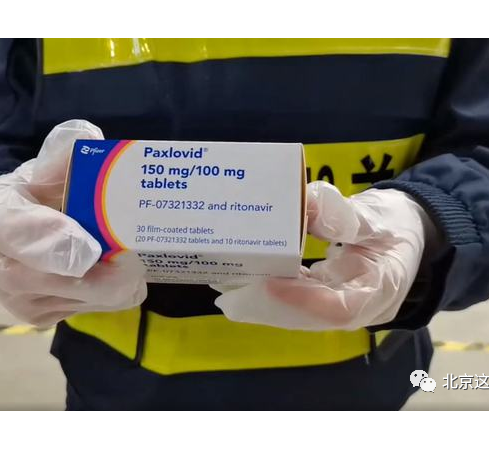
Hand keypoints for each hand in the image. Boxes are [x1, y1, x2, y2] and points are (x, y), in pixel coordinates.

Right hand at [0, 120, 147, 325]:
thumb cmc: (27, 198)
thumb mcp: (39, 170)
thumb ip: (61, 156)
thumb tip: (89, 140)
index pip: (19, 233)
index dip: (58, 242)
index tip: (94, 248)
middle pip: (58, 281)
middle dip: (106, 273)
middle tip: (137, 254)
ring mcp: (18, 301)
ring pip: (85, 300)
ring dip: (116, 281)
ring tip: (128, 256)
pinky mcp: (41, 318)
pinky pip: (93, 310)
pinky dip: (113, 293)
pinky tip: (114, 271)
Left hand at [214, 181, 431, 330]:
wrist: (407, 232)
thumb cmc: (396, 223)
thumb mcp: (377, 214)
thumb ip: (344, 214)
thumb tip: (304, 203)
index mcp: (381, 290)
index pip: (338, 308)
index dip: (300, 299)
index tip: (268, 282)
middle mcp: (358, 308)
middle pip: (309, 317)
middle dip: (268, 306)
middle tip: (230, 290)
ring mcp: (340, 306)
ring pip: (298, 314)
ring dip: (262, 302)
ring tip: (227, 285)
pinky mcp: (326, 298)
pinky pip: (297, 301)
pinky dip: (270, 293)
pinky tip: (244, 278)